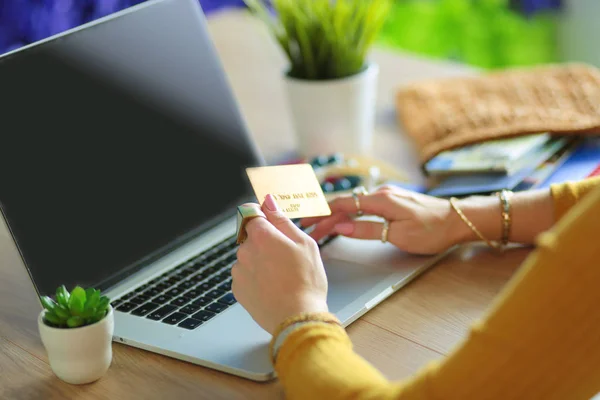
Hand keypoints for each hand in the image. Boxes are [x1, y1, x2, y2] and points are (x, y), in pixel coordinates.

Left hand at [232, 194, 328, 334]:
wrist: (297, 317)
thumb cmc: (306, 281)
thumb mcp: (304, 244)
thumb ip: (282, 220)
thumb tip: (268, 201)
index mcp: (261, 235)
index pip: (250, 212)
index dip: (261, 215)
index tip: (270, 222)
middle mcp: (245, 250)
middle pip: (251, 237)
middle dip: (265, 242)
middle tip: (286, 258)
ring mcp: (239, 271)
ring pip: (248, 257)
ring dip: (260, 261)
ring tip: (281, 276)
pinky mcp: (237, 289)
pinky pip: (245, 275)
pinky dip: (255, 278)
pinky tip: (272, 287)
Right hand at [302, 185, 465, 254]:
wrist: (459, 220)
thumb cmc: (433, 230)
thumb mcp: (398, 235)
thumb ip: (367, 230)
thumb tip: (342, 227)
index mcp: (381, 200)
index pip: (342, 205)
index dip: (322, 214)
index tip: (307, 221)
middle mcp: (381, 193)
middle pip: (345, 205)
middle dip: (324, 217)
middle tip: (308, 228)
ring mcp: (387, 196)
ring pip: (354, 205)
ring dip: (336, 216)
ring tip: (321, 227)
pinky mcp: (393, 201)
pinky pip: (364, 206)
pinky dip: (350, 214)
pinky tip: (344, 220)